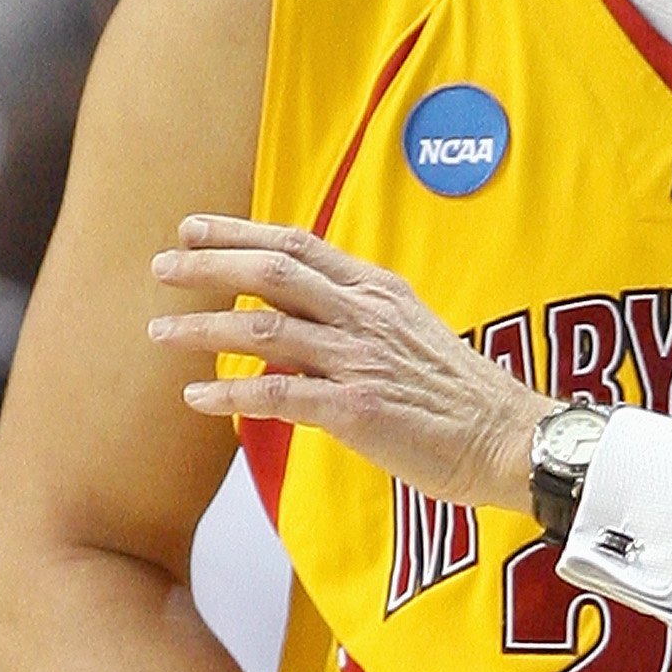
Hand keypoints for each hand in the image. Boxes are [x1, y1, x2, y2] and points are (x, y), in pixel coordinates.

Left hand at [152, 217, 538, 512]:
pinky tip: (196, 395)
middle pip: (271, 272)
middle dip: (208, 266)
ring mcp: (359, 360)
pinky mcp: (356, 410)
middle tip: (160, 267)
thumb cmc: (466, 400)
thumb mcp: (414, 336)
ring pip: (263, 328)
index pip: (298, 245)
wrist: (512, 441)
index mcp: (379, 291)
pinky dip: (229, 392)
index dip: (239, 233)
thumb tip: (309, 325)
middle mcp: (365, 316)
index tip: (193, 229)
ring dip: (202, 327)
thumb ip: (361, 320)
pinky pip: (277, 393)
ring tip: (158, 331)